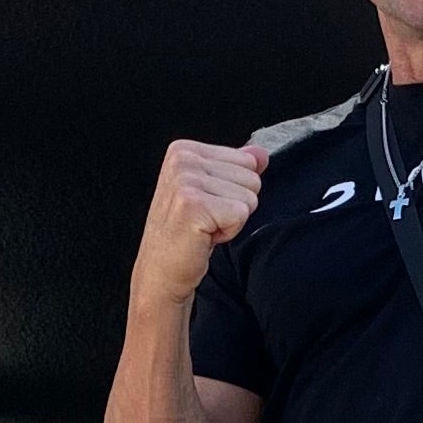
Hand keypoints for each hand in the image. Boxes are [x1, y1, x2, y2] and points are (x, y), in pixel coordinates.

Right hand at [131, 138, 268, 304]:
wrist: (161, 271)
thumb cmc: (184, 234)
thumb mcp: (212, 192)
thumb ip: (236, 168)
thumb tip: (261, 153)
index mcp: (184, 150)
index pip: (247, 160)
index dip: (233, 191)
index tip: (207, 206)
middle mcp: (182, 160)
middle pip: (251, 178)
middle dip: (234, 205)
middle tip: (206, 220)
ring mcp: (185, 180)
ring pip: (249, 197)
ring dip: (231, 220)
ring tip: (204, 228)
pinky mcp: (193, 204)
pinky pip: (240, 214)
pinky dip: (229, 232)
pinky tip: (205, 236)